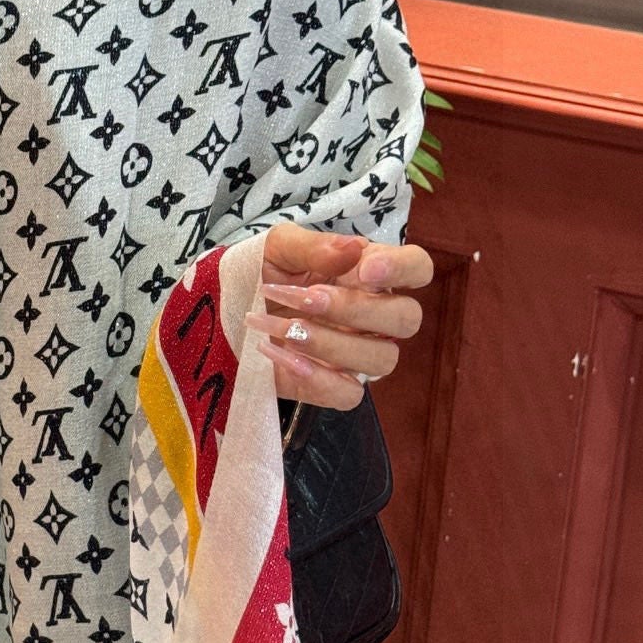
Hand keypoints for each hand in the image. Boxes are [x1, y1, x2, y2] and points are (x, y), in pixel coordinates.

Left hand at [246, 224, 432, 410]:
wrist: (225, 309)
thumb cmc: (263, 272)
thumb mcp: (280, 248)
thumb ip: (315, 248)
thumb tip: (354, 249)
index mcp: (371, 273)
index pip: (417, 268)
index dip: (402, 269)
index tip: (366, 270)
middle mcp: (375, 316)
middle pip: (407, 319)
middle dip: (357, 308)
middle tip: (307, 298)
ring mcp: (358, 354)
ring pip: (382, 359)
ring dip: (328, 341)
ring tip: (278, 325)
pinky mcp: (334, 386)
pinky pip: (349, 394)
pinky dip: (315, 375)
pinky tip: (279, 353)